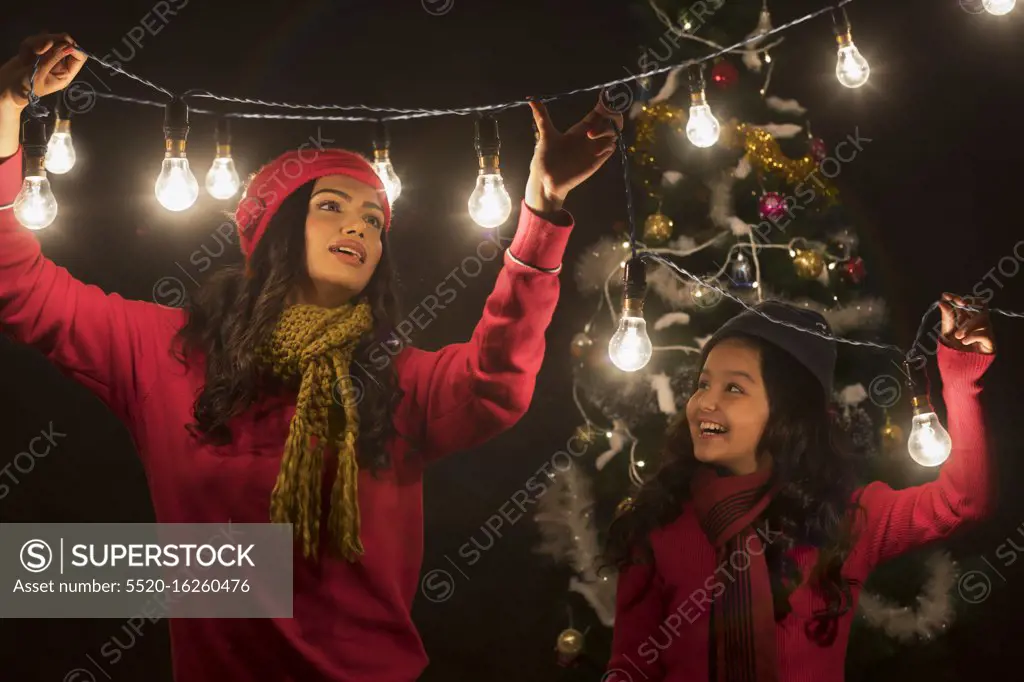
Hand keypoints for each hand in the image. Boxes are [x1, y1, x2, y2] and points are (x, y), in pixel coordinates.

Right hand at [0, 32, 86, 111]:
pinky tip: (23, 53)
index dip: (73, 47)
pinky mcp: (36, 51)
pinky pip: (35, 40)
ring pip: (49, 39)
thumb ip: (52, 59)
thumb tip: (68, 46)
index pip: (80, 57)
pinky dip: (28, 44)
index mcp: (66, 74)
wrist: (5, 88)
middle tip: (39, 50)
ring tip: (26, 55)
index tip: (62, 43)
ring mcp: (48, 56)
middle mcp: (60, 64)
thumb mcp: (39, 74)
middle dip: (52, 41)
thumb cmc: (24, 88)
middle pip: (65, 43)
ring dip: (37, 42)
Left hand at [524, 94, 623, 213]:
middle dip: (612, 115)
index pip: (599, 112)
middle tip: (602, 116)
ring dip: (607, 130)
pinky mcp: (597, 160)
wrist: (548, 180)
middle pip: (611, 120)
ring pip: (613, 132)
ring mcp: (595, 148)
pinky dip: (608, 144)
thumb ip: (542, 117)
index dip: (605, 104)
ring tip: (590, 135)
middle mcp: (590, 136)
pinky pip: (610, 147)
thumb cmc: (546, 158)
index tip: (604, 100)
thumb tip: (531, 100)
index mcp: (580, 128)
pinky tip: (595, 148)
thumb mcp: (546, 135)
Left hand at [938, 292, 994, 353]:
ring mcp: (984, 331)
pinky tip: (965, 342)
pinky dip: (972, 336)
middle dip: (968, 301)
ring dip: (968, 325)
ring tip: (958, 336)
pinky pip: (984, 333)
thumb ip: (946, 318)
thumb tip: (942, 303)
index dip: (957, 297)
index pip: (965, 301)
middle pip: (978, 304)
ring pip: (981, 318)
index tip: (946, 296)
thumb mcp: (946, 333)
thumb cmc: (953, 350)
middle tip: (960, 303)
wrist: (958, 368)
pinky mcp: (990, 342)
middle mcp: (976, 322)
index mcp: (965, 318)